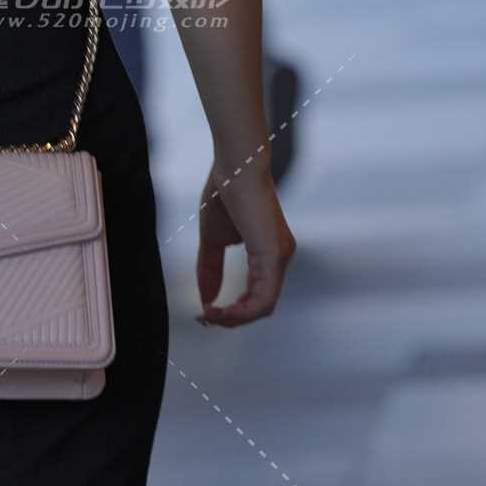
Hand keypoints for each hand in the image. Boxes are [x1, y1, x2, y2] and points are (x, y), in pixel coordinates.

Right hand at [197, 156, 295, 324]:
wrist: (235, 166)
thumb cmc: (226, 194)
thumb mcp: (213, 240)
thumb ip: (210, 269)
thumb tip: (206, 300)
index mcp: (269, 253)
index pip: (257, 295)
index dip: (231, 310)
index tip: (205, 312)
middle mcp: (280, 257)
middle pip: (261, 307)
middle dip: (231, 318)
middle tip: (205, 318)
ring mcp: (280, 257)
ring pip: (263, 307)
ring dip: (234, 318)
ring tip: (210, 315)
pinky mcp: (274, 255)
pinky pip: (263, 298)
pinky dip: (240, 311)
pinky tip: (218, 309)